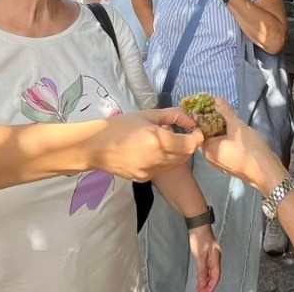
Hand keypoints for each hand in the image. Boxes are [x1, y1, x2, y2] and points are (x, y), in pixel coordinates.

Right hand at [87, 108, 203, 180]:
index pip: (191, 144)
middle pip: (186, 156)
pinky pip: (163, 169)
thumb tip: (191, 119)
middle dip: (189, 144)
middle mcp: (157, 159)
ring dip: (178, 153)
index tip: (195, 129)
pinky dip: (166, 160)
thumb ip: (173, 115)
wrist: (95, 147)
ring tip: (167, 141)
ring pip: (176, 164)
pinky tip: (155, 151)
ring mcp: (151, 172)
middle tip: (184, 133)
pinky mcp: (144, 179)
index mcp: (158, 141)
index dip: (197, 136)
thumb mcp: (148, 115)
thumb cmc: (120, 126)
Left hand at [189, 225, 221, 291]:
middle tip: (201, 291)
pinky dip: (204, 274)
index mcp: (216, 259)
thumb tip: (203, 281)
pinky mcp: (208, 253)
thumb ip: (202, 270)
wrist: (198, 224)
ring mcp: (212, 255)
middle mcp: (216, 258)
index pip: (215, 277)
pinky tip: (201, 277)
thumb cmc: (200, 237)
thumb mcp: (199, 256)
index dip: (211, 286)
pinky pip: (208, 267)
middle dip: (208, 285)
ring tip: (200, 288)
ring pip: (211, 272)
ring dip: (206, 280)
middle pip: (214, 275)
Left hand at [200, 98, 284, 195]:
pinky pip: (225, 148)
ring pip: (218, 142)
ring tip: (232, 119)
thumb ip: (225, 112)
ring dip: (224, 130)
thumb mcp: (237, 126)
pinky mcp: (230, 165)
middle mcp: (210, 158)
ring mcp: (220, 163)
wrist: (266, 172)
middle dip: (216, 122)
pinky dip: (228, 139)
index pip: (201, 129)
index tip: (211, 105)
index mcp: (208, 150)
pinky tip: (238, 132)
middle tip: (224, 110)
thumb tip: (216, 99)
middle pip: (209, 135)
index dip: (205, 115)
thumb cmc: (249, 149)